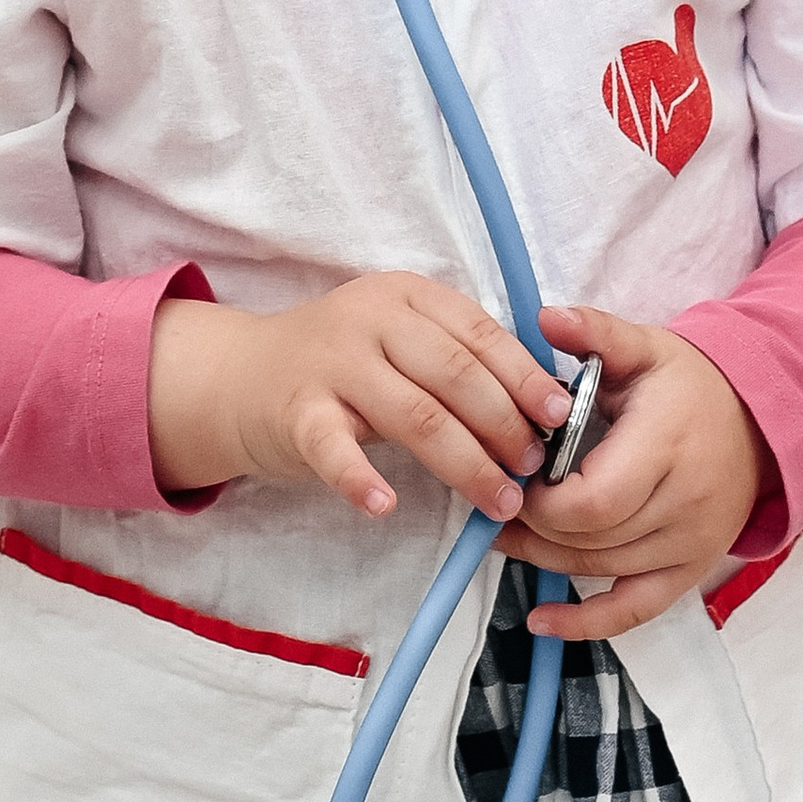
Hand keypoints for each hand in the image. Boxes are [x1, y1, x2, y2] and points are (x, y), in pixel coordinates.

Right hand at [147, 276, 574, 523]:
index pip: (479, 332)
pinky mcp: (296, 411)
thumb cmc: (345, 365)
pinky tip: (386, 506)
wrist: (242, 376)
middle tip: (536, 469)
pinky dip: (361, 479)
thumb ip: (459, 361)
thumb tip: (543, 408)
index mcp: (408, 295)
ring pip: (414, 414)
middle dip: (505, 424)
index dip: (524, 375)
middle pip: (454, 374)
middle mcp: (370, 318)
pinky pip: (334, 448)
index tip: (560, 416)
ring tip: (498, 500)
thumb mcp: (402, 341)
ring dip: (465, 462)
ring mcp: (330, 363)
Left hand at [497, 302, 765, 638]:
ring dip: (544, 558)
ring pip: (600, 570)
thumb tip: (545, 316)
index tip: (514, 475)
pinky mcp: (691, 569)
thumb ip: (595, 333)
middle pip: (589, 539)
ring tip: (503, 534)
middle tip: (496, 498)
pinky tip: (540, 619)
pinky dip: (586, 623)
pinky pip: (636, 609)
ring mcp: (691, 543)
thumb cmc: (690, 385)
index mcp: (666, 446)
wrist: (759, 420)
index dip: (540, 502)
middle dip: (533, 525)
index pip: (591, 502)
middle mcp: (684, 503)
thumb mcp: (644, 348)